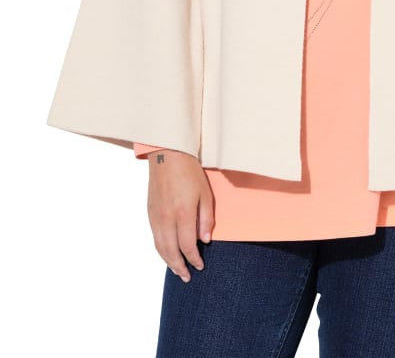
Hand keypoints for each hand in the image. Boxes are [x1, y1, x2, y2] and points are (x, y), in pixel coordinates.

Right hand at [146, 149, 214, 281]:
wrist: (167, 154)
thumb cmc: (190, 171)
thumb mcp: (205, 193)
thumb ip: (206, 218)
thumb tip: (205, 240)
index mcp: (183, 213)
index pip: (187, 246)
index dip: (194, 259)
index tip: (200, 265)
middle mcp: (166, 218)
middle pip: (171, 252)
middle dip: (179, 267)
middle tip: (186, 277)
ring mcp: (156, 216)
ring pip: (160, 247)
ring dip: (168, 261)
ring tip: (176, 270)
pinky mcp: (150, 212)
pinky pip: (155, 237)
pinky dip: (161, 249)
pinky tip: (167, 252)